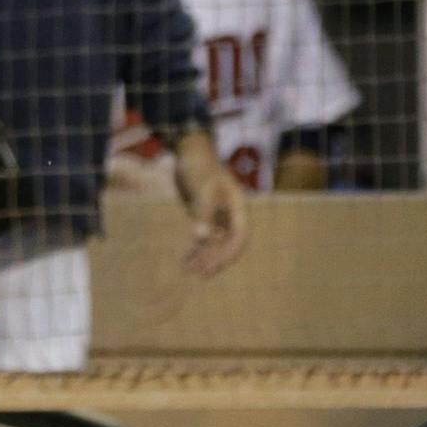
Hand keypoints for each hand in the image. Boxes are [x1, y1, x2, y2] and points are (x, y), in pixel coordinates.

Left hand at [172, 128, 247, 277]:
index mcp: (239, 207)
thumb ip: (203, 213)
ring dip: (203, 258)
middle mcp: (231, 215)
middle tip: (200, 272)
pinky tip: (186, 261)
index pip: (240, 236)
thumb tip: (201, 238)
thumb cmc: (200, 167)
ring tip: (189, 270)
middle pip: (227, 243)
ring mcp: (218, 217)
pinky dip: (196, 250)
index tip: (217, 265)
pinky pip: (204, 239)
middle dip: (214, 259)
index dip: (230, 252)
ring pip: (214, 244)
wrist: (189, 153)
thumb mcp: (203, 188)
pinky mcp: (205, 218)